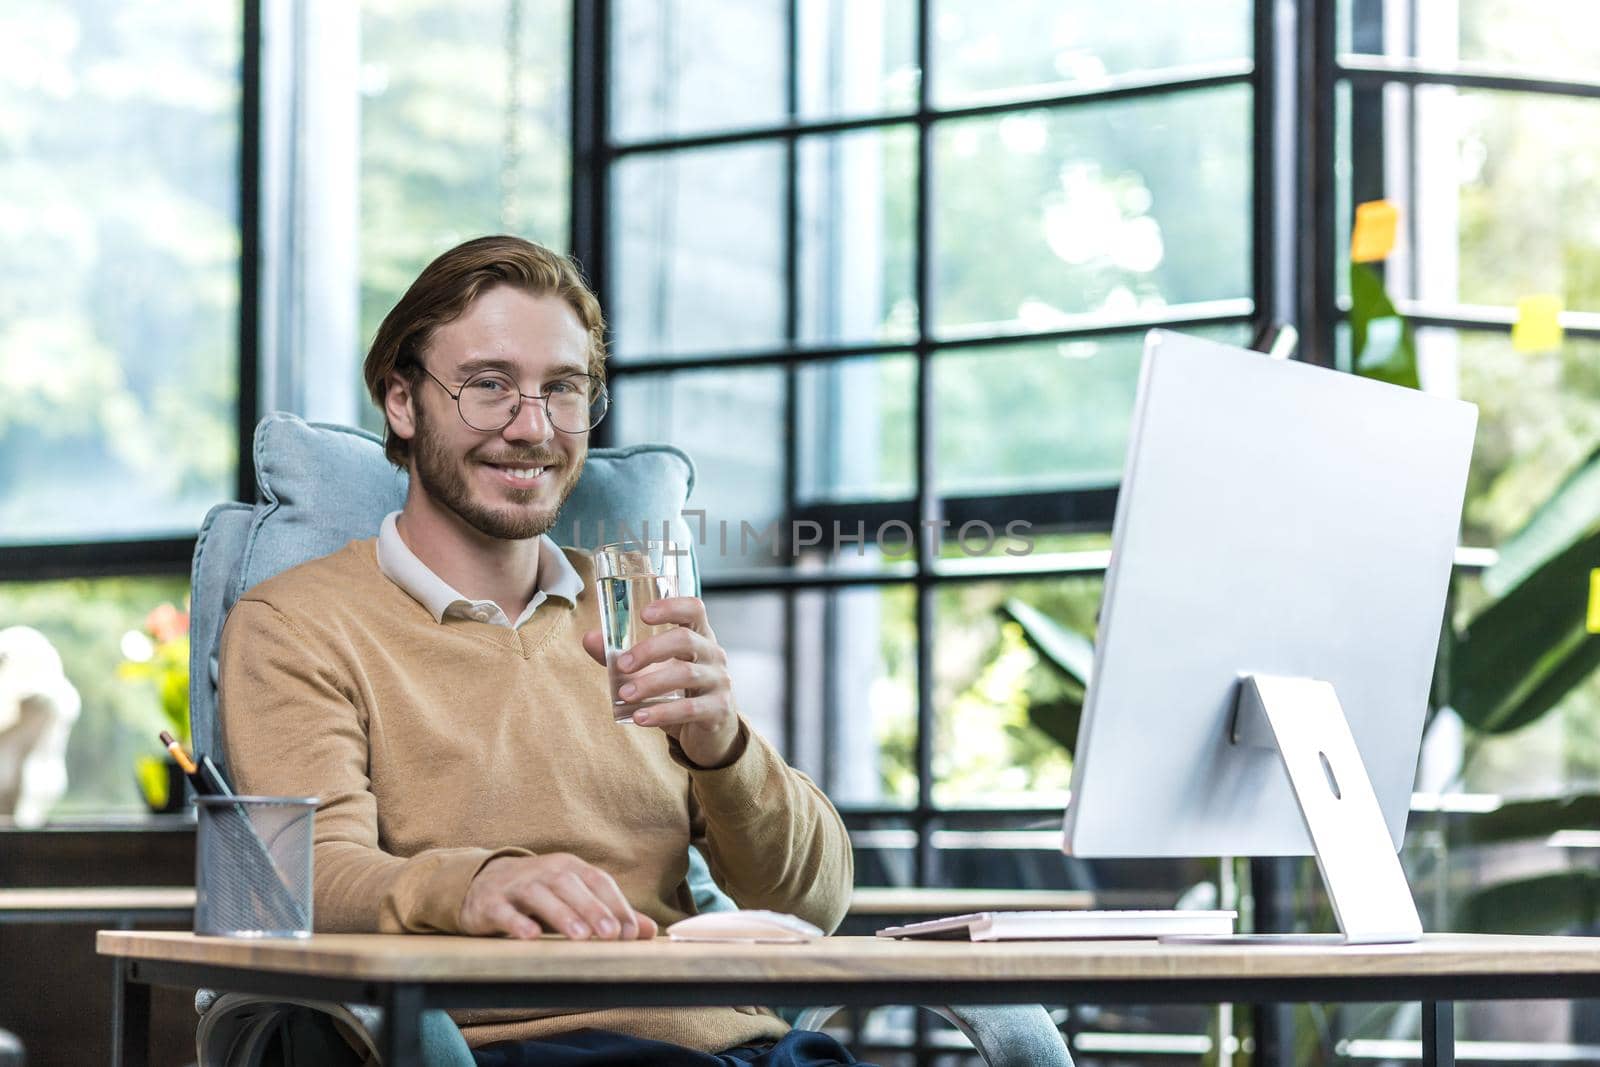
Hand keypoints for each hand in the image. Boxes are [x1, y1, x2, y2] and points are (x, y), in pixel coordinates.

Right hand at [459, 853, 658, 940]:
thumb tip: (650, 931)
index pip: (598, 882)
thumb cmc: (541, 893)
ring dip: (562, 915)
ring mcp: (516, 885)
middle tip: (610, 935)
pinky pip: (504, 911)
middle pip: (571, 886)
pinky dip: (517, 921)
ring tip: (580, 936)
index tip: (631, 932)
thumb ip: (610, 913)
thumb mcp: (575, 896)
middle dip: (593, 909)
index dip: (615, 905)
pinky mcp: (490, 902)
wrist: (485, 882)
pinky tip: (531, 936)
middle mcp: (544, 871)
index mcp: (570, 867)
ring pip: (540, 896)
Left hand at [583, 596, 741, 767]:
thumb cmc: (679, 692)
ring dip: (651, 683)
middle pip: (686, 640)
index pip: (694, 609)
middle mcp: (714, 654)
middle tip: (623, 665)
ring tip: (625, 695)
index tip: (643, 614)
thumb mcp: (653, 671)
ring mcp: (719, 682)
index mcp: (699, 636)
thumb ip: (622, 655)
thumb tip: (589, 639)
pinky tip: (640, 718)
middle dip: (650, 650)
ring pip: (686, 674)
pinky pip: (690, 708)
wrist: (709, 733)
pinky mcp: (719, 710)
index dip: (671, 607)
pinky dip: (662, 713)